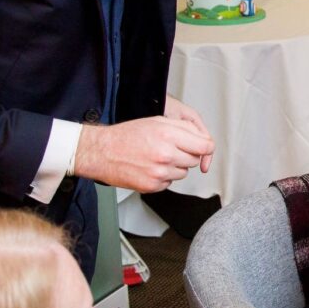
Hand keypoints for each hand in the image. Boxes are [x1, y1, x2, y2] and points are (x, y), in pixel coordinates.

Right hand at [73, 116, 214, 191]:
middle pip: (195, 160)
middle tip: (171, 148)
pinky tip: (150, 167)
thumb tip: (202, 138)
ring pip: (184, 172)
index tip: (204, 148)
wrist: (102, 152)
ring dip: (175, 166)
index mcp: (169, 135)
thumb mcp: (158, 121)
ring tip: (157, 157)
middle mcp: (166, 154)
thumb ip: (184, 128)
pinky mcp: (153, 186)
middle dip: (187, 154)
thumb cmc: (126, 135)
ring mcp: (160, 172)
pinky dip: (164, 176)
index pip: (205, 146)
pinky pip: (170, 182)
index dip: (206, 147)